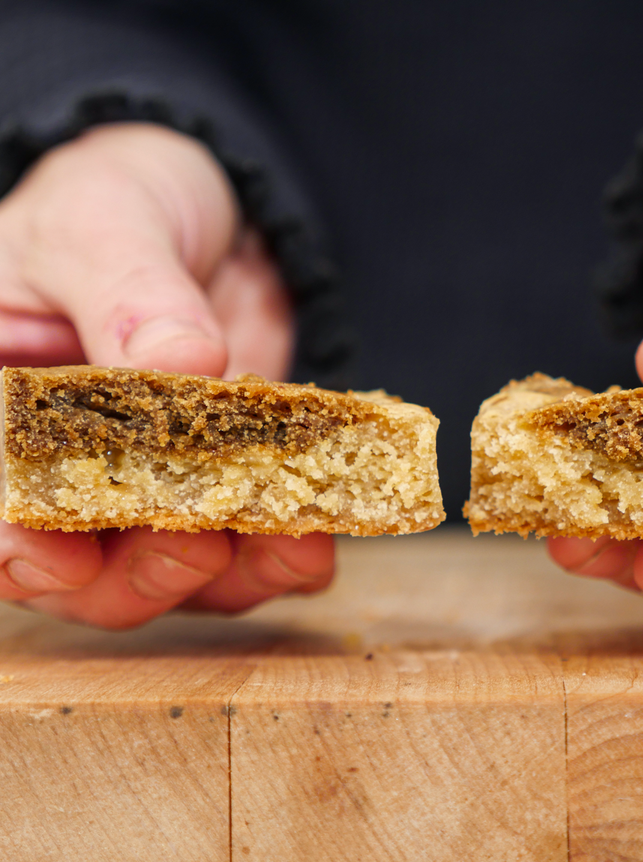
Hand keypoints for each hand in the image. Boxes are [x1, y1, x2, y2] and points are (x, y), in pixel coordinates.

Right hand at [0, 123, 332, 627]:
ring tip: (282, 545)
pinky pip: (242, 548)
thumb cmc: (121, 201)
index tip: (62, 561)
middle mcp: (62, 465)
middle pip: (76, 570)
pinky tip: (310, 541)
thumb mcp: (105, 222)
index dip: (11, 547)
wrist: (213, 217)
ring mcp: (147, 483)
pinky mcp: (222, 483)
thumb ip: (132, 291)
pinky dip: (277, 557)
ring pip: (166, 572)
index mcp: (0, 407)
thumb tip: (181, 362)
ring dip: (223, 578)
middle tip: (194, 547)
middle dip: (135, 574)